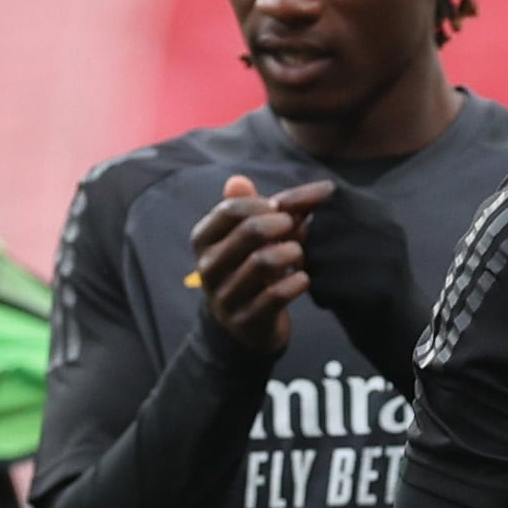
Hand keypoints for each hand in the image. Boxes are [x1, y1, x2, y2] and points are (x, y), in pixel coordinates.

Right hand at [191, 173, 334, 354]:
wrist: (244, 329)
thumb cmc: (247, 272)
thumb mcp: (244, 240)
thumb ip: (247, 209)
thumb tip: (238, 178)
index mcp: (204, 240)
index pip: (230, 210)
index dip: (262, 204)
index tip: (281, 208)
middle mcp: (209, 267)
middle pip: (249, 232)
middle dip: (280, 224)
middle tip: (295, 226)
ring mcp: (226, 296)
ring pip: (262, 263)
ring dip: (290, 252)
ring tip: (299, 252)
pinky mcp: (248, 320)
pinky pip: (274, 296)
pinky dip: (295, 284)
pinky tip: (303, 279)